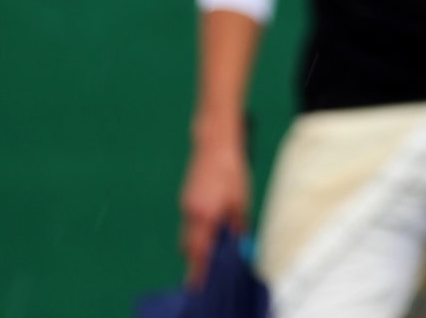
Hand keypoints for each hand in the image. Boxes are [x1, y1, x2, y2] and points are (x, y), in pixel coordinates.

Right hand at [179, 132, 250, 286]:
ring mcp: (185, 204)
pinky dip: (197, 229)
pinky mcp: (186, 197)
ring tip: (216, 244)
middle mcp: (190, 212)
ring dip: (198, 243)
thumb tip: (238, 245)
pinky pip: (189, 221)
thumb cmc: (231, 170)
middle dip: (197, 258)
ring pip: (188, 233)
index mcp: (204, 215)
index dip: (197, 269)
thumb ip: (237, 226)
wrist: (215, 144)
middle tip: (211, 265)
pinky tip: (213, 225)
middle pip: (188, 246)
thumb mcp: (240, 201)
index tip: (198, 282)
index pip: (198, 251)